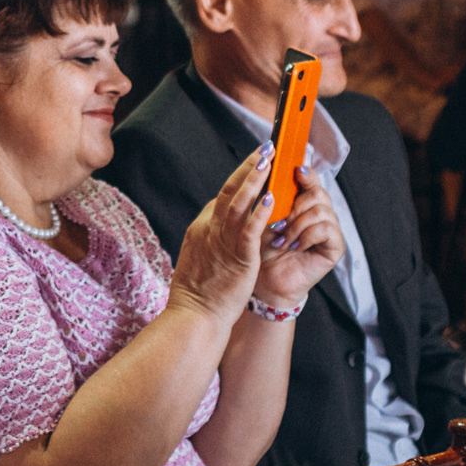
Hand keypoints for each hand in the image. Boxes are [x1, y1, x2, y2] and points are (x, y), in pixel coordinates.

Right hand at [169, 145, 274, 324]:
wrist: (194, 317)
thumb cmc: (199, 292)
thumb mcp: (200, 255)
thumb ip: (212, 237)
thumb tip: (221, 222)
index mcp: (201, 229)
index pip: (222, 198)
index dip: (240, 178)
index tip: (255, 164)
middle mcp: (209, 230)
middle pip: (229, 191)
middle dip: (249, 168)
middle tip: (266, 148)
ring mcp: (222, 243)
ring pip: (239, 203)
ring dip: (255, 179)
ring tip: (270, 160)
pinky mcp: (238, 258)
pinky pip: (249, 230)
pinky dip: (260, 211)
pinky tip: (271, 197)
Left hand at [255, 171, 342, 307]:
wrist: (263, 280)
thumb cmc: (261, 249)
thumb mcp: (264, 217)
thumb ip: (272, 195)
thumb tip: (273, 169)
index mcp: (303, 202)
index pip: (310, 179)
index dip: (305, 173)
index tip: (295, 169)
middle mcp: (320, 213)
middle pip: (317, 192)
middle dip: (294, 206)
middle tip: (278, 222)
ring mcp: (330, 229)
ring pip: (319, 210)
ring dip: (296, 225)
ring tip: (282, 239)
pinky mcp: (336, 246)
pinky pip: (325, 229)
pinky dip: (306, 236)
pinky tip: (294, 246)